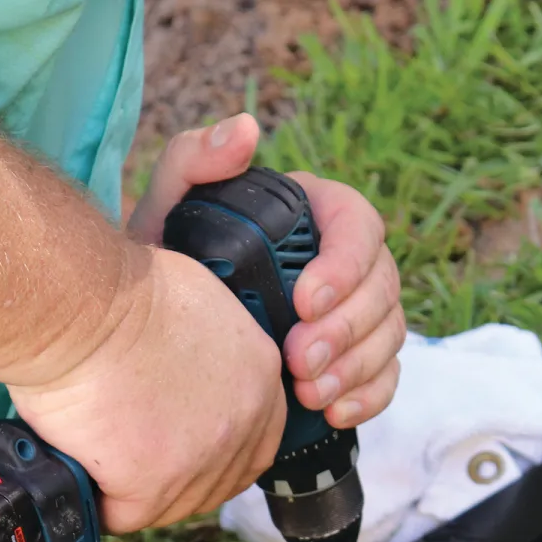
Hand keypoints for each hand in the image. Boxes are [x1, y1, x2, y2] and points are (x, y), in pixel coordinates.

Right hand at [8, 245, 285, 533]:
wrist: (79, 306)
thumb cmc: (120, 291)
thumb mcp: (199, 304)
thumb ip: (215, 350)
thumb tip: (192, 370)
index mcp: (259, 377)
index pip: (258, 441)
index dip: (219, 453)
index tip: (186, 452)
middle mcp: (241, 425)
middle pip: (216, 482)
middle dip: (178, 479)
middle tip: (136, 461)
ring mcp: (200, 462)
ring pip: (172, 505)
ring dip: (137, 492)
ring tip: (102, 458)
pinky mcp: (152, 487)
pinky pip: (125, 515)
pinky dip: (100, 499)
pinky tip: (83, 472)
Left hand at [129, 113, 405, 430]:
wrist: (152, 325)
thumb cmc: (167, 260)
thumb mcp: (167, 206)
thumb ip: (193, 159)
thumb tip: (244, 132)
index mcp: (315, 213)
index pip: (358, 225)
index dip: (345, 264)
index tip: (306, 301)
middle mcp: (346, 260)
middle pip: (382, 286)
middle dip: (348, 329)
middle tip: (299, 360)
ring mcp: (356, 311)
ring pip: (390, 332)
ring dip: (358, 366)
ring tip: (309, 391)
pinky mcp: (356, 357)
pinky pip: (386, 374)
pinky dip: (369, 395)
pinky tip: (333, 410)